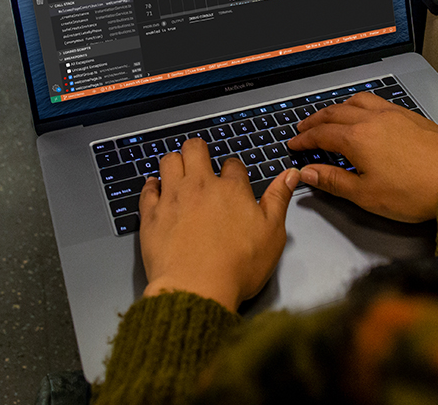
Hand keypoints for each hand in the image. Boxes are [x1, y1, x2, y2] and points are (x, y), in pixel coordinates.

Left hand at [139, 138, 299, 310]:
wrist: (197, 288)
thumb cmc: (238, 266)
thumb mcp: (272, 234)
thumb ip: (279, 199)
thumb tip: (290, 174)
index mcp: (231, 189)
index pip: (232, 165)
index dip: (233, 169)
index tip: (233, 178)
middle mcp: (200, 186)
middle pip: (195, 149)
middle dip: (198, 150)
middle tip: (200, 159)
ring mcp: (173, 198)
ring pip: (169, 161)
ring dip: (175, 162)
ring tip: (179, 170)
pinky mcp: (152, 215)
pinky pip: (147, 190)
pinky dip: (152, 185)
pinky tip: (155, 187)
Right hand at [288, 93, 437, 221]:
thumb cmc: (414, 191)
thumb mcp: (366, 195)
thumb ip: (333, 181)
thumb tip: (308, 173)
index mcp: (357, 139)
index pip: (321, 135)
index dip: (304, 139)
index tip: (294, 144)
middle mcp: (373, 120)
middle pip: (335, 113)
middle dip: (316, 120)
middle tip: (304, 127)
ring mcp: (394, 114)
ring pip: (357, 101)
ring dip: (339, 107)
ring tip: (331, 115)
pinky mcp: (411, 116)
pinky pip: (378, 101)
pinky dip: (362, 104)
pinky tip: (366, 113)